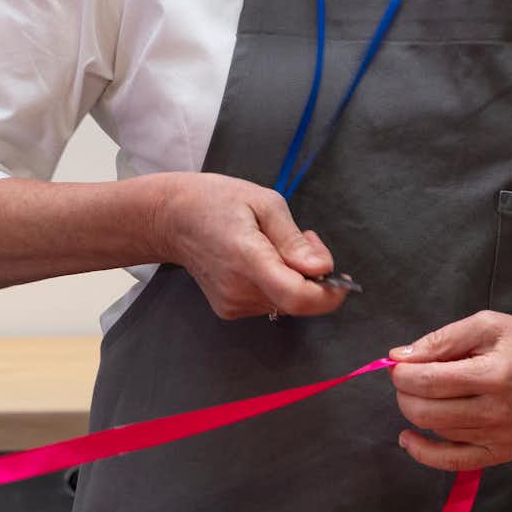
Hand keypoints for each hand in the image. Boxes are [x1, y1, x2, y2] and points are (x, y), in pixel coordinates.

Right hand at [145, 173, 343, 320]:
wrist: (171, 219)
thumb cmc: (216, 201)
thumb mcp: (264, 202)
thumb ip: (294, 240)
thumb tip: (322, 269)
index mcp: (249, 258)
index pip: (298, 297)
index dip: (328, 294)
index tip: (339, 277)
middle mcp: (239, 289)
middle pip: (297, 300)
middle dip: (313, 275)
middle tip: (304, 238)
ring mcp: (232, 304)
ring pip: (285, 302)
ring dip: (295, 278)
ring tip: (275, 244)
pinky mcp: (229, 310)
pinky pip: (270, 302)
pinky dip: (277, 284)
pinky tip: (261, 260)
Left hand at [386, 312, 511, 469]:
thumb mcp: (489, 326)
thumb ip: (442, 340)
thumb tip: (399, 357)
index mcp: (494, 374)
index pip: (428, 381)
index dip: (401, 373)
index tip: (398, 363)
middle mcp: (498, 412)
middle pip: (426, 411)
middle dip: (404, 393)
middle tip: (408, 377)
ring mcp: (501, 437)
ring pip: (436, 431)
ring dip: (416, 411)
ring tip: (424, 392)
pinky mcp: (503, 453)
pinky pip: (453, 462)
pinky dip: (424, 452)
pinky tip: (409, 438)